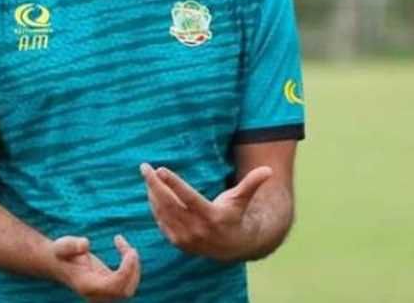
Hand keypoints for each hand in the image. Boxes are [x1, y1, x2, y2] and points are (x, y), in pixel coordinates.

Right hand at [51, 234, 139, 301]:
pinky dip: (130, 264)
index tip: (131, 252)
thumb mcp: (62, 246)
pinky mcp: (109, 285)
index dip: (126, 271)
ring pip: (129, 288)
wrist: (58, 261)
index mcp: (87, 286)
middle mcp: (97, 294)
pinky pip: (127, 280)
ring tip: (125, 246)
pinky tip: (121, 245)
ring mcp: (104, 292)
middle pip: (125, 291)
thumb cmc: (61, 252)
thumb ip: (72, 245)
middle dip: (133, 271)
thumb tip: (85, 244)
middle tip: (130, 249)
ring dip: (134, 267)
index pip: (113, 286)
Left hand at [140, 163, 272, 260]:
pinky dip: (154, 207)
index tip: (160, 169)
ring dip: (152, 193)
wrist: (233, 246)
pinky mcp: (178, 243)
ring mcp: (186, 238)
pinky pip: (162, 222)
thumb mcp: (242, 199)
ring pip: (163, 212)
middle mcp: (197, 229)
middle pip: (170, 203)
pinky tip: (151, 192)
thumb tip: (268, 170)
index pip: (188, 197)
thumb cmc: (236, 214)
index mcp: (212, 216)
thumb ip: (252, 184)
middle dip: (154, 184)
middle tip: (144, 167)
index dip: (173, 183)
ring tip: (147, 176)